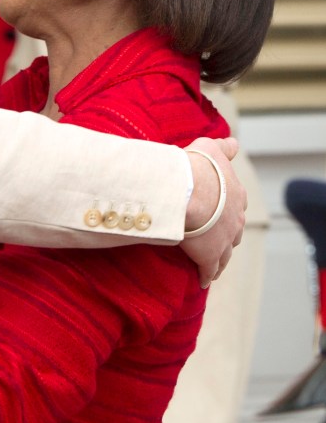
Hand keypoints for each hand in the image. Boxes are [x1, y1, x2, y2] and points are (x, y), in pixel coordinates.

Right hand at [181, 136, 245, 286]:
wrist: (187, 191)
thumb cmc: (196, 167)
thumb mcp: (210, 148)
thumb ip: (223, 147)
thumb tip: (233, 142)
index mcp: (235, 194)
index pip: (235, 204)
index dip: (227, 208)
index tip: (219, 212)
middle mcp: (235, 218)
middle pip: (234, 230)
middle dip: (227, 235)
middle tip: (216, 239)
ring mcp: (224, 239)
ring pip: (225, 253)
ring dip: (220, 258)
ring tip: (213, 265)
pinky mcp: (209, 256)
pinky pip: (210, 269)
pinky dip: (208, 274)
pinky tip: (204, 280)